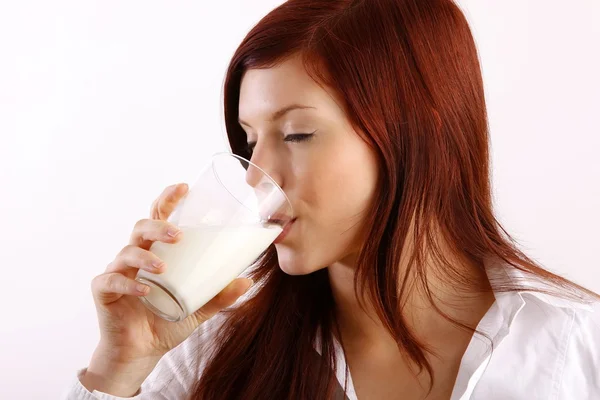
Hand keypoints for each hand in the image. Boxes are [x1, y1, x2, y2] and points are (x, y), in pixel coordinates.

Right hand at [81, 183, 251, 395]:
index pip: (159, 216)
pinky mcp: (104, 291)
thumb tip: (248, 281)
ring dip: (145, 255)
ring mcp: (118, 271)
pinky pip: (111, 281)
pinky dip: (128, 283)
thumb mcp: (199, 307)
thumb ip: (220, 295)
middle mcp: (136, 255)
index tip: (184, 187)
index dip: (168, 199)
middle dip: (159, 225)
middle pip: (142, 227)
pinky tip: (145, 289)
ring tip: (163, 267)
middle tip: (179, 235)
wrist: (142, 352)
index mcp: (157, 251)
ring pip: (126, 251)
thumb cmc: (168, 321)